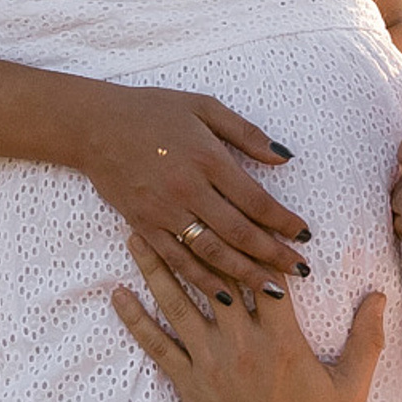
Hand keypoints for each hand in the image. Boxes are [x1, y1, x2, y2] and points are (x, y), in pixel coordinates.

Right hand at [74, 82, 311, 286]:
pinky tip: (225, 295)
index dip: (284, 221)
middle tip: (302, 270)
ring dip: (246, 274)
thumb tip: (285, 157)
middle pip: (239, 232)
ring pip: (212, 253)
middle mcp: (188, 190)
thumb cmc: (153, 111)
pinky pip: (177, 261)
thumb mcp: (204, 107)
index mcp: (208, 159)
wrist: (95, 126)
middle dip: (274, 255)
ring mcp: (164, 212)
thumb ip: (246, 133)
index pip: (256, 200)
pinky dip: (202, 281)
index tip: (306, 235)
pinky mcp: (144, 226)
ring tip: (273, 290)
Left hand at [112, 235, 385, 401]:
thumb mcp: (350, 386)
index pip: (267, 276)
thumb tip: (379, 296)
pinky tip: (116, 295)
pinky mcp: (186, 381)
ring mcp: (209, 362)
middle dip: (195, 238)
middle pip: (215, 279)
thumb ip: (366, 339)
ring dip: (156, 267)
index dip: (255, 241)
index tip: (241, 208)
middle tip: (174, 200)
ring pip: (179, 304)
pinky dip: (135, 319)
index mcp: (282, 339)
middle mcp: (241, 343)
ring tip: (135, 234)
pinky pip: (156, 344)